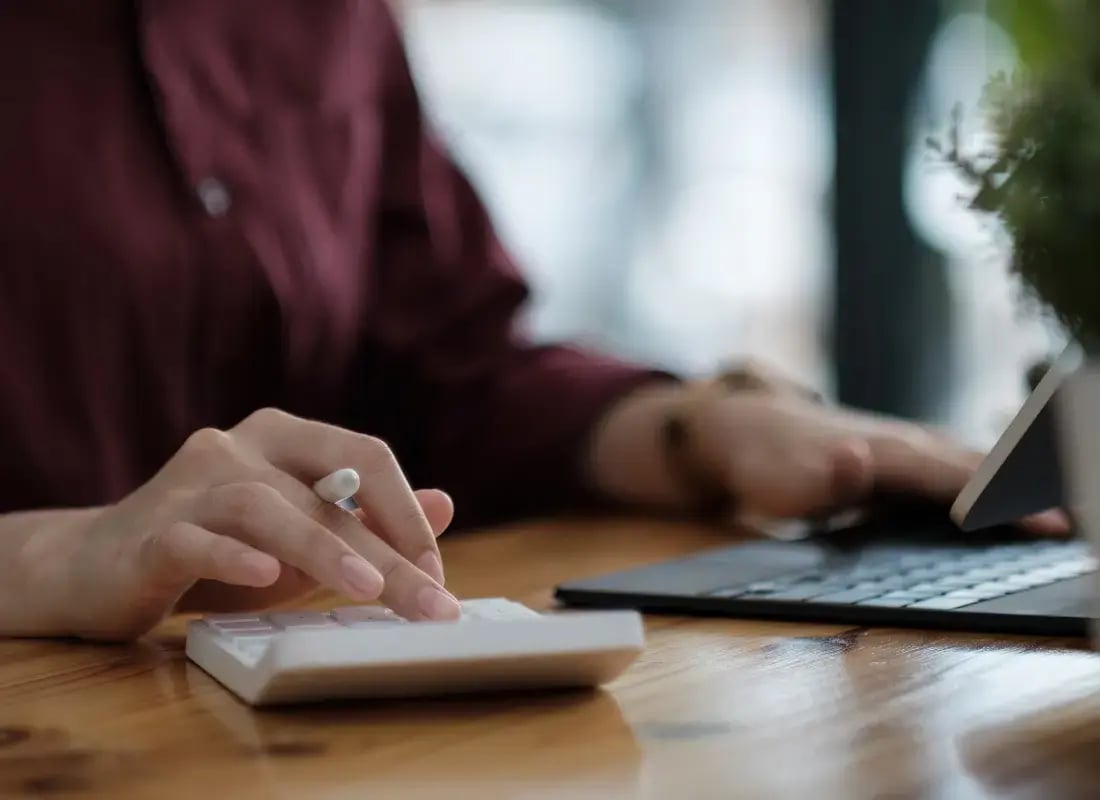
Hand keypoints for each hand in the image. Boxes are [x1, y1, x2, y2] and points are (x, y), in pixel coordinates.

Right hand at [46, 408, 459, 640]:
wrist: (93, 566)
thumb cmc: (216, 551)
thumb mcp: (302, 536)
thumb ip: (366, 520)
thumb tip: (445, 505)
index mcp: (282, 437)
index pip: (363, 455)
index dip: (406, 510)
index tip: (437, 572)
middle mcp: (237, 447)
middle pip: (324, 490)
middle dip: (385, 551)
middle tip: (431, 603)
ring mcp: (189, 486)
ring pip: (263, 506)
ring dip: (321, 549)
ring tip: (369, 590)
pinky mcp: (148, 533)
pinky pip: (193, 539)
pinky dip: (232, 557)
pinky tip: (266, 577)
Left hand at [685, 390, 1069, 533]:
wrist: (743, 430)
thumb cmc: (767, 467)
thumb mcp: (785, 486)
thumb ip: (826, 481)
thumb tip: (859, 460)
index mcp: (892, 456)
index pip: (962, 483)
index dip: (1008, 505)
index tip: (1056, 526)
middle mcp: (910, 444)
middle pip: (985, 468)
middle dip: (1034, 492)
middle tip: (1079, 523)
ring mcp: (909, 445)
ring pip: (978, 462)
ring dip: (1022, 483)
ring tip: (1063, 508)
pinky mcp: (904, 455)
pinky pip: (962, 466)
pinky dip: (996, 478)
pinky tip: (1016, 493)